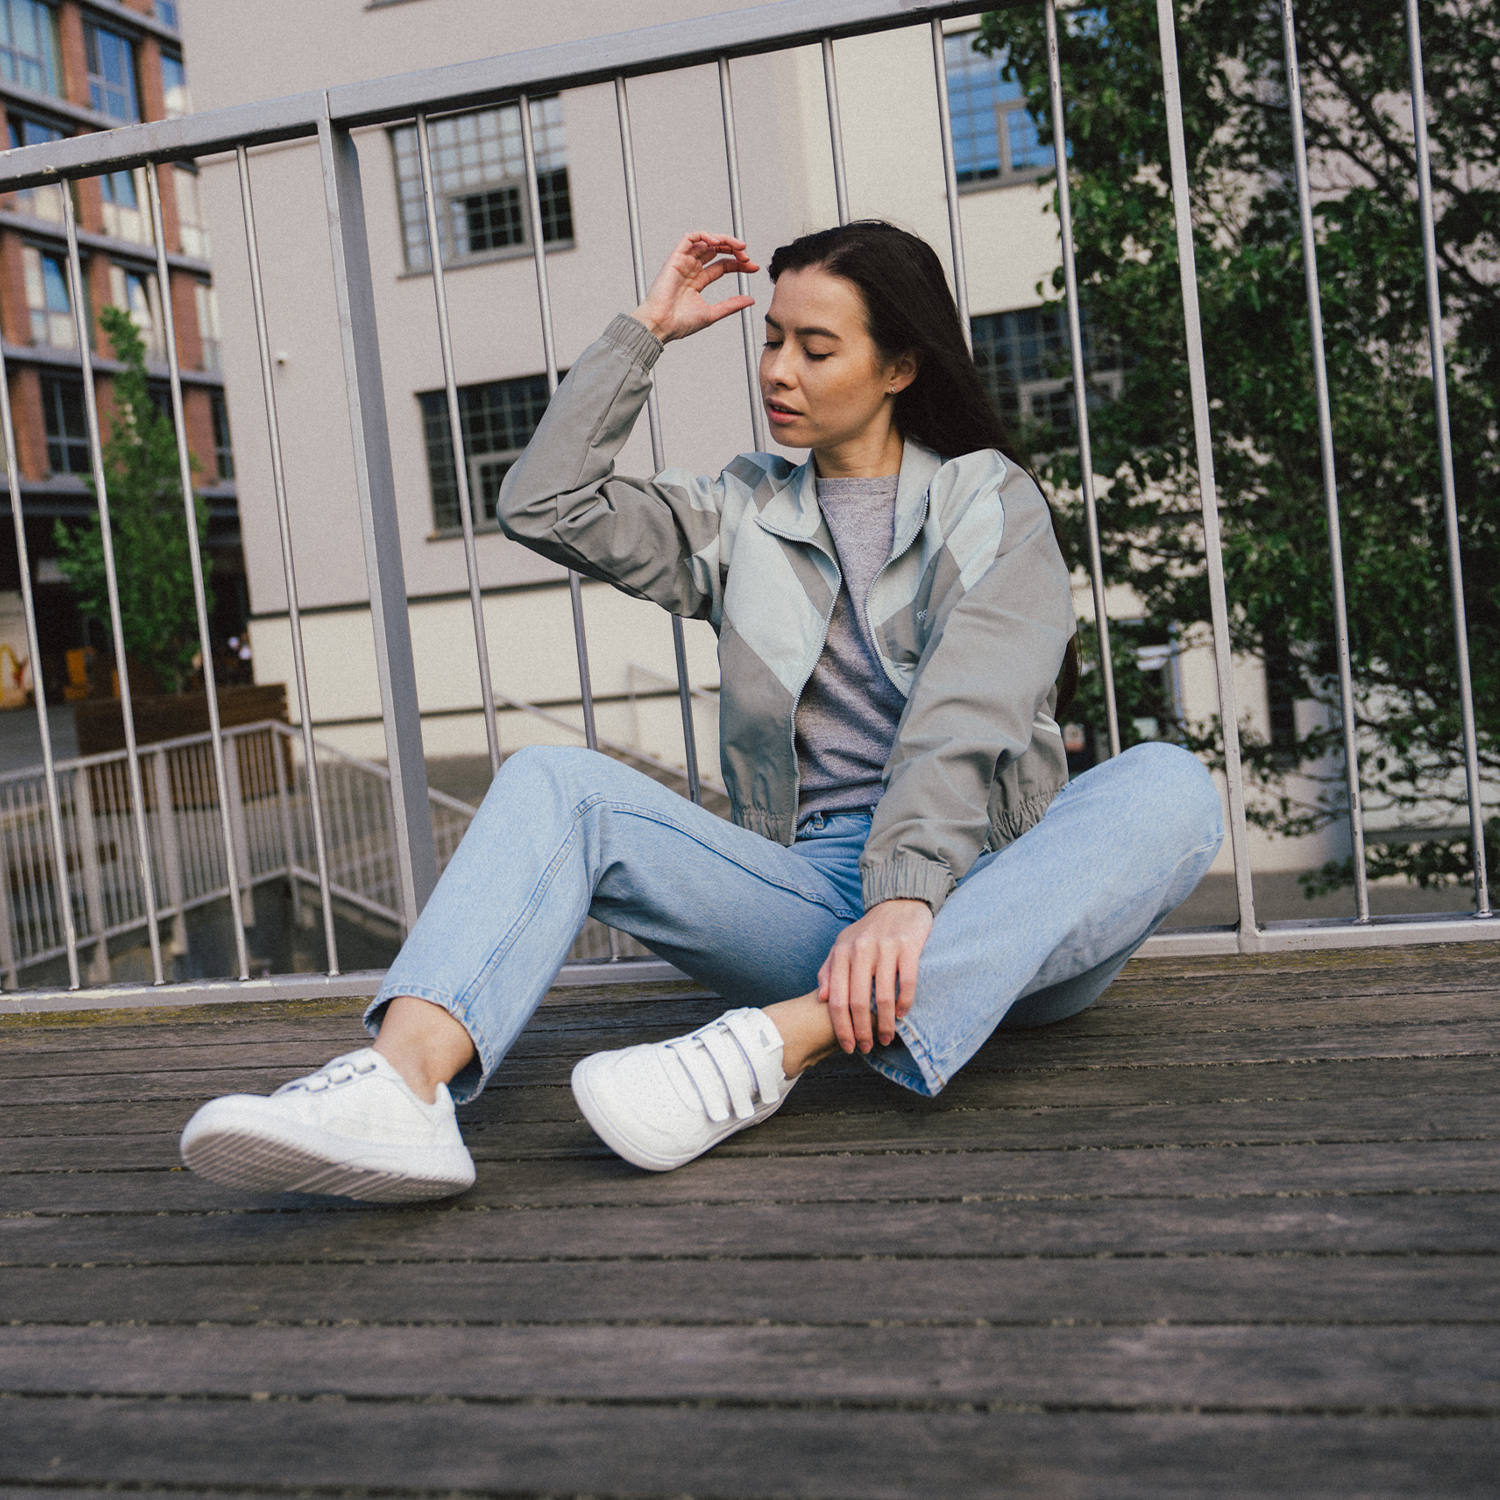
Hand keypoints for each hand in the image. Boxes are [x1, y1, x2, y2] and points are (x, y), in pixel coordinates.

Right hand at [633, 232, 757, 343]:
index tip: (754, 267)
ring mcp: (683, 263)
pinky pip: (689, 238)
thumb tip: (751, 300)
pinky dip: (704, 235)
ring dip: (724, 240)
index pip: (723, 266)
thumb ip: (731, 305)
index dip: (739, 264)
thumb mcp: (712, 313)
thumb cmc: (679, 324)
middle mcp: (691, 270)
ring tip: (738, 247)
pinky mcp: (675, 258)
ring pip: (706, 241)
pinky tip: (717, 242)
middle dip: (734, 249)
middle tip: (747, 256)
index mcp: (698, 281)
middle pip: (716, 251)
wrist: (661, 326)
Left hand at [818, 899, 932, 1054]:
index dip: (841, 1027)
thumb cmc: (868, 930)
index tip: (848, 1045)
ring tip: (887, 1037)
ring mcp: (885, 948)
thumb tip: (821, 997)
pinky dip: (905, 1003)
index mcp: (841, 953)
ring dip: (885, 1023)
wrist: (898, 901)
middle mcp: (861, 951)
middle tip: (868, 1047)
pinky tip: (903, 1015)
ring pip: (883, 996)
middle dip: (862, 1031)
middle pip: (859, 1002)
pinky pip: (907, 982)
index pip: (837, 999)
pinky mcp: (908, 946)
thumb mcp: (842, 945)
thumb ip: (829, 970)